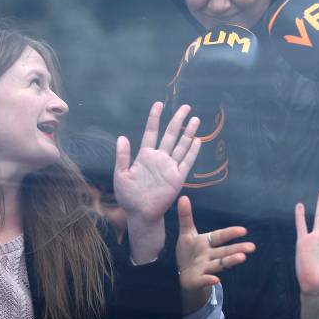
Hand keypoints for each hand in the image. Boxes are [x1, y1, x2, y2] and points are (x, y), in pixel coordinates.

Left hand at [114, 102, 200, 222]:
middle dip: (178, 120)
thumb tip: (122, 137)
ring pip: (181, 145)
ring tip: (195, 119)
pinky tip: (198, 140)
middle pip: (170, 134)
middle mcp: (159, 158)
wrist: (140, 214)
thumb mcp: (120, 175)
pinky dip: (193, 151)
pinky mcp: (178, 178)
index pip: (151, 132)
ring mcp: (169, 167)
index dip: (155, 118)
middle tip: (185, 106)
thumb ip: (122, 156)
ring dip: (188, 132)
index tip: (159, 104)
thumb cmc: (128, 196)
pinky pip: (187, 162)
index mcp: (145, 156)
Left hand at [176, 195, 254, 292]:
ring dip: (230, 261)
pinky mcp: (198, 280)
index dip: (230, 233)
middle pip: (225, 251)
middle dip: (237, 249)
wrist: (183, 274)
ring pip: (219, 264)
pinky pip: (204, 279)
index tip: (243, 230)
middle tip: (252, 247)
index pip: (220, 236)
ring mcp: (205, 268)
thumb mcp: (186, 233)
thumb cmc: (189, 252)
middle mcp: (209, 255)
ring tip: (242, 258)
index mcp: (207, 242)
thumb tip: (183, 196)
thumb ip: (185, 217)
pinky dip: (209, 280)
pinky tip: (216, 280)